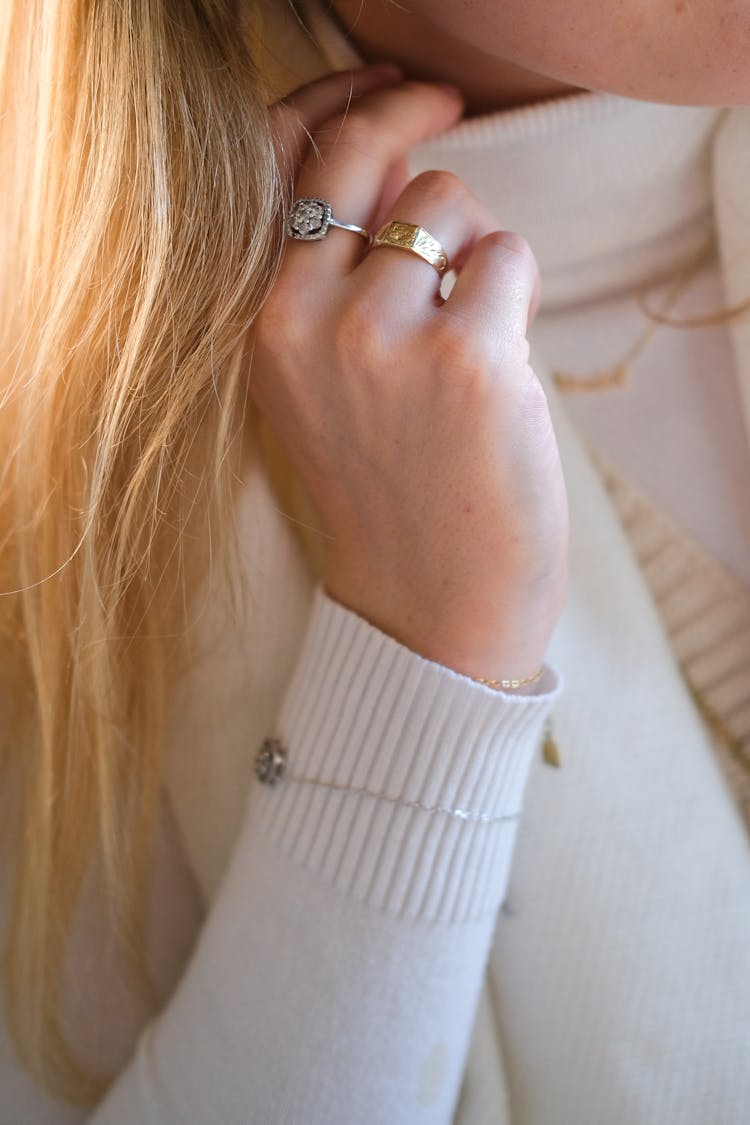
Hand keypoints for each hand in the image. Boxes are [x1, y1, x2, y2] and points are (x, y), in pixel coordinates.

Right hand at [250, 69, 568, 681]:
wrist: (424, 608)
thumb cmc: (387, 500)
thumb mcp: (321, 392)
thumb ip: (336, 291)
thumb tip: (392, 188)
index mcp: (266, 329)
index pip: (288, 174)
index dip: (338, 112)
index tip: (386, 94)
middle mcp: (308, 321)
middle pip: (363, 159)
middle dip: (409, 116)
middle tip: (441, 101)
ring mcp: (382, 336)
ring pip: (449, 204)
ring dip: (474, 248)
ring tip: (471, 328)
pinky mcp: (465, 356)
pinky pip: (507, 256)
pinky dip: (514, 293)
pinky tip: (498, 360)